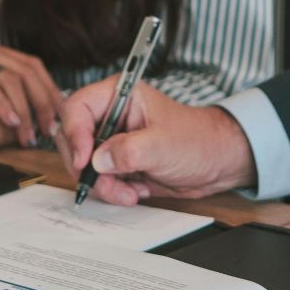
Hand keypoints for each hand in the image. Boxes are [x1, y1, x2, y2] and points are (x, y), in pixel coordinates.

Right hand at [0, 37, 60, 147]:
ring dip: (27, 109)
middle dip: (45, 102)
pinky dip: (3, 104)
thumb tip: (34, 122)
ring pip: (11, 76)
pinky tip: (12, 123)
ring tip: (33, 135)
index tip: (61, 119)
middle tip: (53, 131)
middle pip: (28, 70)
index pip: (31, 66)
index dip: (50, 92)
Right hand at [53, 79, 255, 204]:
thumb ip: (128, 151)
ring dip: (103, 185)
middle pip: (73, 139)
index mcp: (119, 96)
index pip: (77, 108)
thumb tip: (97, 161)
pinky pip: (100, 180)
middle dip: (87, 168)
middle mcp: (111, 116)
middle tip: (107, 184)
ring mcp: (113, 140)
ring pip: (84, 165)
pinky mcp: (118, 163)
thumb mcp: (163, 145)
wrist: (216, 164)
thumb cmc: (198, 141)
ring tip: (129, 193)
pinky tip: (136, 191)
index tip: (85, 161)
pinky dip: (113, 191)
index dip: (74, 135)